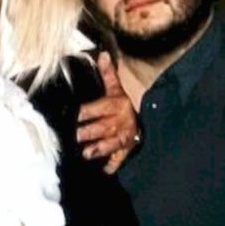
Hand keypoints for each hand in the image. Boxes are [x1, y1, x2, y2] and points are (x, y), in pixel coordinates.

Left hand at [77, 52, 140, 173]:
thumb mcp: (117, 87)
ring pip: (111, 143)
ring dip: (100, 148)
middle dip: (91, 132)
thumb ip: (108, 73)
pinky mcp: (127, 148)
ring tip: (87, 153)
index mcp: (116, 104)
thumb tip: (103, 55)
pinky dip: (114, 164)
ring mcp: (124, 136)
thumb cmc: (125, 102)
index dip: (87, 111)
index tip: (76, 115)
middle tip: (77, 136)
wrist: (148, 116)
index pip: (99, 107)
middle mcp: (120, 121)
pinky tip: (106, 170)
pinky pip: (121, 157)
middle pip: (103, 127)